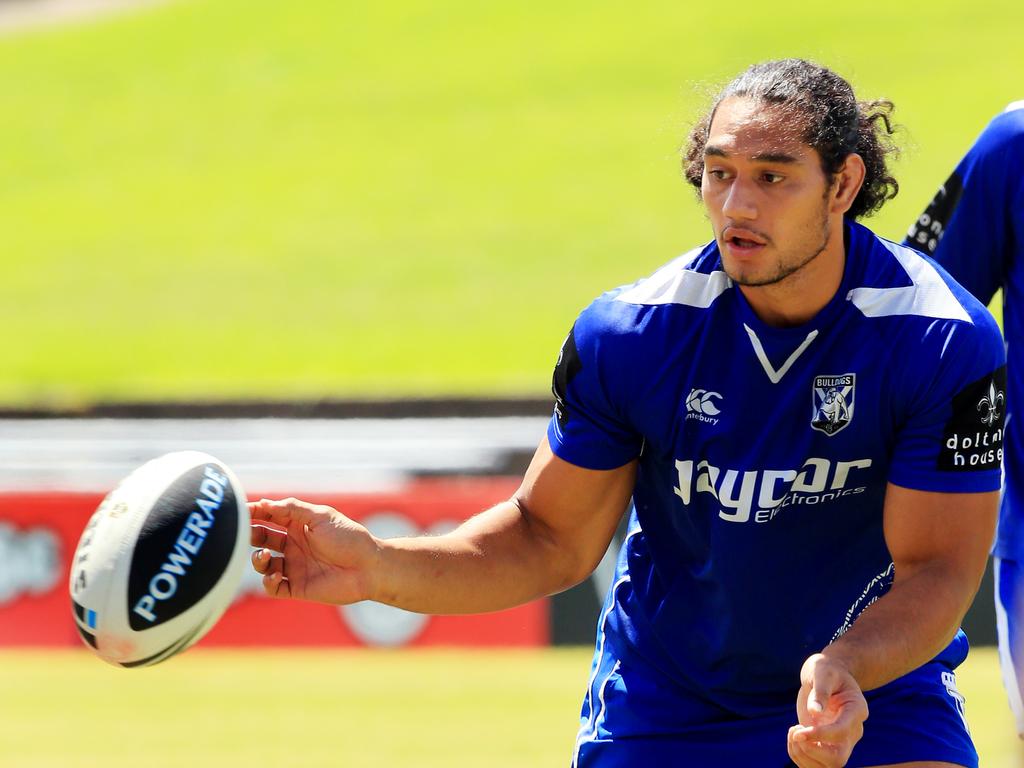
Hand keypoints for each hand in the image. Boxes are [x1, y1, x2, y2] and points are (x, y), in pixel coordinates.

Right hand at [249, 497, 381, 604]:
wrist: (370, 566)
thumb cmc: (348, 537)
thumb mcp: (320, 516)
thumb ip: (291, 509)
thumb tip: (263, 502)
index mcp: (298, 525)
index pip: (269, 516)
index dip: (253, 513)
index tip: (239, 512)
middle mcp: (293, 545)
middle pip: (261, 539)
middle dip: (249, 536)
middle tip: (243, 535)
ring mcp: (294, 566)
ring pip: (263, 564)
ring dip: (257, 559)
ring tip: (264, 555)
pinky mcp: (297, 587)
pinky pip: (273, 587)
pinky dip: (268, 581)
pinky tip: (275, 574)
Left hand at [787, 653, 868, 767]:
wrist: (828, 676)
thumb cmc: (826, 670)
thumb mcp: (822, 671)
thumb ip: (820, 690)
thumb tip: (814, 712)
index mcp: (856, 709)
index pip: (842, 732)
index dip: (820, 735)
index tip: (799, 729)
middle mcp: (853, 730)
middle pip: (838, 759)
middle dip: (812, 751)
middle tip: (796, 732)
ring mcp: (841, 740)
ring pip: (830, 766)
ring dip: (803, 755)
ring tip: (793, 732)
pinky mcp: (828, 744)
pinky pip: (817, 763)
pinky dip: (800, 756)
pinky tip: (793, 736)